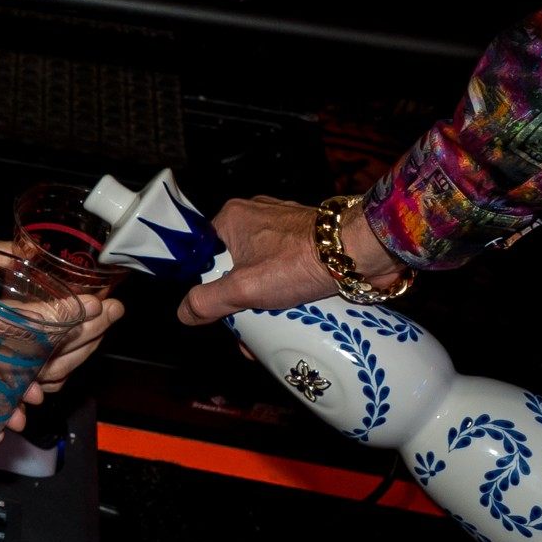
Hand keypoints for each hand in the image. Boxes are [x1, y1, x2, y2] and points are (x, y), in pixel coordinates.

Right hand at [176, 193, 404, 324]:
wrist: (358, 253)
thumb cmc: (297, 262)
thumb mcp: (243, 289)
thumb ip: (207, 301)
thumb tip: (184, 313)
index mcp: (230, 217)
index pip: (203, 254)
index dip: (206, 285)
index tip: (216, 312)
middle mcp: (253, 214)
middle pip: (232, 264)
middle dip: (238, 299)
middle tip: (246, 328)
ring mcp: (282, 223)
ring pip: (259, 267)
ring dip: (261, 296)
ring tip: (271, 325)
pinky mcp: (306, 235)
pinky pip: (283, 264)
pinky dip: (283, 286)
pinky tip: (292, 309)